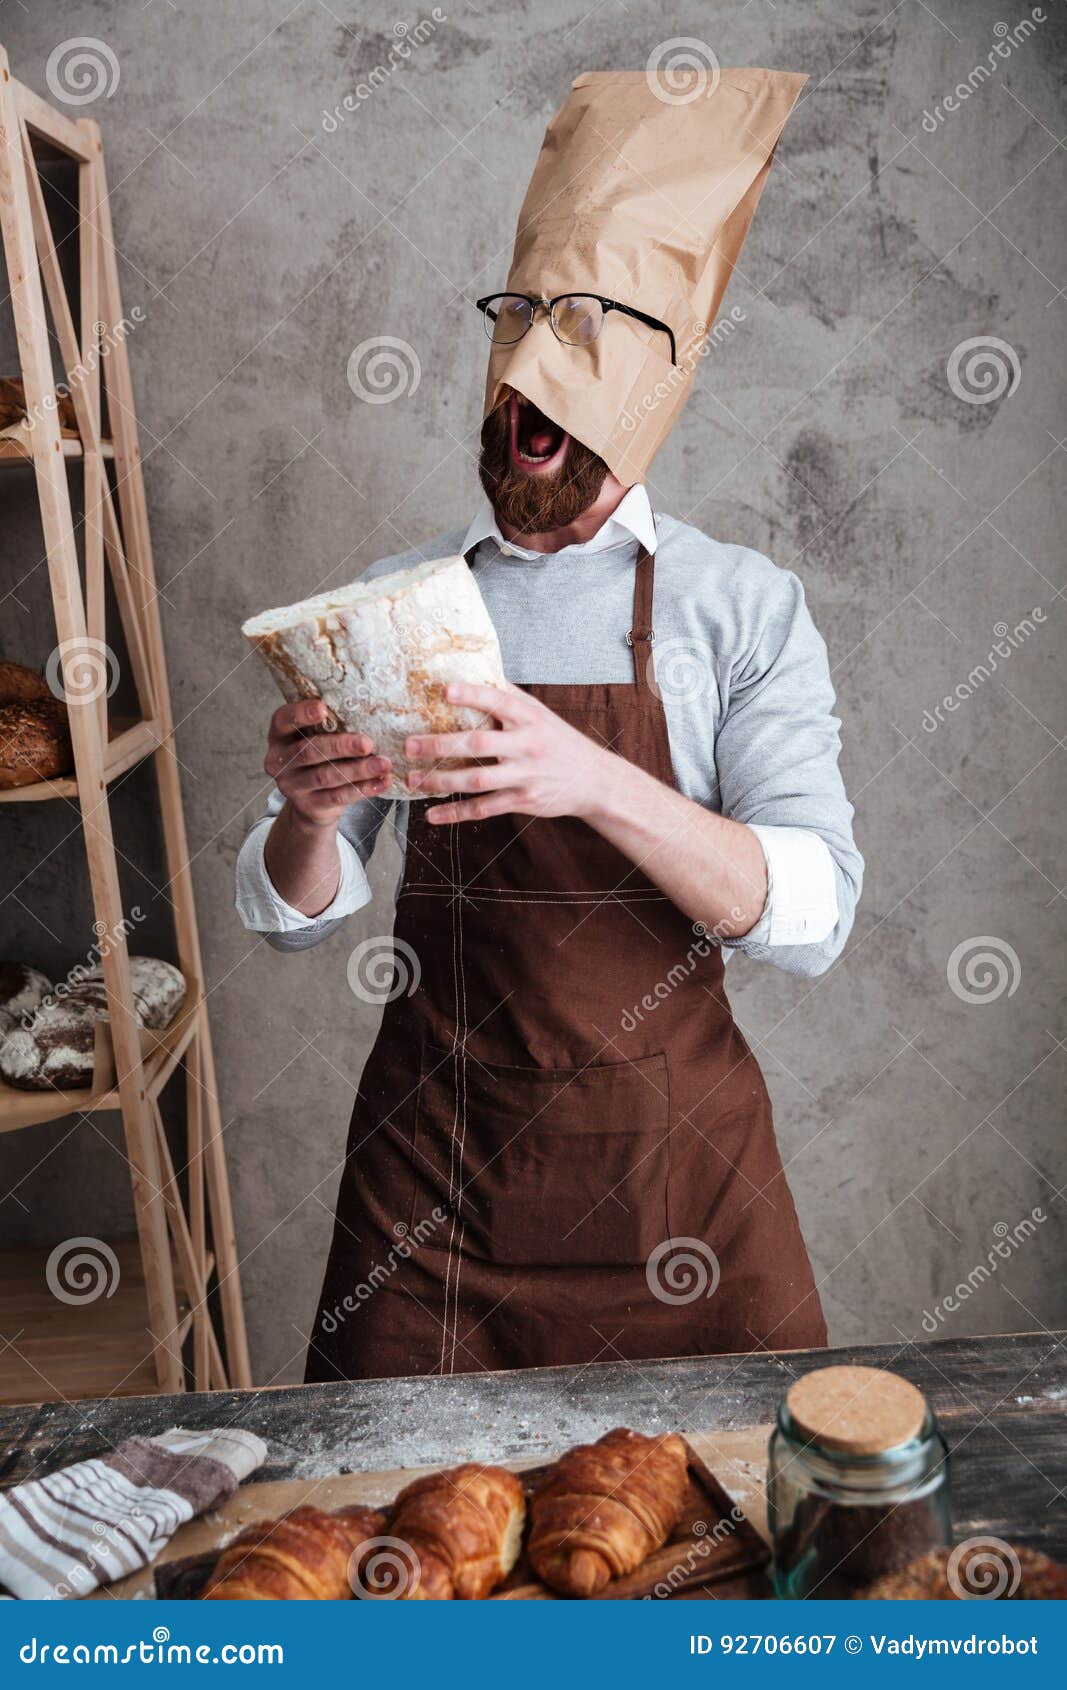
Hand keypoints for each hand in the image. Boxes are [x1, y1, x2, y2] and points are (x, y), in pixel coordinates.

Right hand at [264, 698, 390, 826]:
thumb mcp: (317, 738)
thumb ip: (331, 726)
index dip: (301, 713)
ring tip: (383, 764)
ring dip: (358, 770)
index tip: (323, 708)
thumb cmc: (320, 758)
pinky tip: (381, 782)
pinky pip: (338, 797)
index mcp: (280, 736)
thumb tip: (369, 712)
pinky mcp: (308, 806)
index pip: (284, 720)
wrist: (311, 803)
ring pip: (326, 776)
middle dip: (341, 746)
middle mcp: (280, 760)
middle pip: (309, 751)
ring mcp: (292, 786)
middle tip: (367, 743)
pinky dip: (362, 789)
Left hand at [405, 682, 613, 824]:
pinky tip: (432, 815)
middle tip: (409, 745)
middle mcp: (527, 745)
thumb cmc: (558, 740)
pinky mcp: (523, 801)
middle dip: (441, 745)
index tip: (445, 690)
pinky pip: (484, 809)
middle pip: (479, 744)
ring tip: (413, 779)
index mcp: (529, 718)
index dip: (472, 695)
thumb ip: (509, 696)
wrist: (594, 780)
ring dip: (441, 781)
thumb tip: (477, 668)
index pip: (498, 701)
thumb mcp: (540, 713)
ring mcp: (525, 775)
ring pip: (477, 780)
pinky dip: (456, 813)